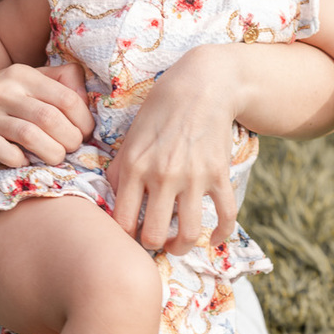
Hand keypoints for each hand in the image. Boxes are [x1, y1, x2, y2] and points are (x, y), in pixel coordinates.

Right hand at [0, 61, 91, 167]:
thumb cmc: (2, 97)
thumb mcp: (29, 79)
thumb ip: (61, 81)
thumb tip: (87, 98)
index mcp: (22, 75)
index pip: (66, 98)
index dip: (84, 120)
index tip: (85, 131)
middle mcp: (4, 92)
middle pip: (51, 119)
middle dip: (71, 139)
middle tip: (73, 147)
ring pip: (31, 136)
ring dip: (52, 153)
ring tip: (57, 157)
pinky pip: (7, 154)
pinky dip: (23, 161)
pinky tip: (27, 161)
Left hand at [107, 47, 238, 256]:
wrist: (202, 85)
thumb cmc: (161, 110)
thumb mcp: (131, 137)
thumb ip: (118, 170)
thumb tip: (107, 200)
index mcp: (134, 166)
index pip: (122, 221)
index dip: (124, 238)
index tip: (129, 237)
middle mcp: (162, 175)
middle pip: (153, 235)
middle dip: (152, 246)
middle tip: (154, 242)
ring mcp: (193, 177)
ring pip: (188, 233)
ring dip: (182, 247)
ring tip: (178, 245)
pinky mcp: (219, 174)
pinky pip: (225, 215)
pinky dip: (221, 234)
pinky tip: (214, 238)